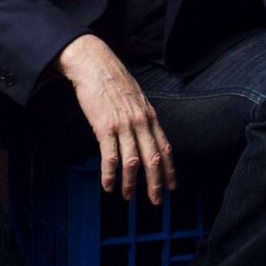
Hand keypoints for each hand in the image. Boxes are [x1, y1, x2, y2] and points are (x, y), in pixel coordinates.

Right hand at [56, 34, 175, 203]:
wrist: (93, 63)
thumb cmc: (112, 79)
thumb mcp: (135, 97)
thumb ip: (141, 116)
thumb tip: (144, 134)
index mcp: (149, 115)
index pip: (165, 148)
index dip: (169, 169)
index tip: (171, 186)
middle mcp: (141, 122)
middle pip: (153, 159)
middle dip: (155, 184)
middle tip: (155, 201)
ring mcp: (124, 125)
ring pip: (132, 162)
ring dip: (130, 183)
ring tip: (127, 197)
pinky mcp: (105, 127)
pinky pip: (110, 157)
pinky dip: (109, 174)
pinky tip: (108, 185)